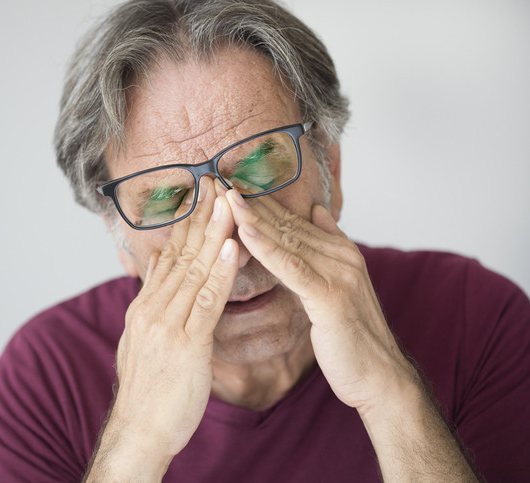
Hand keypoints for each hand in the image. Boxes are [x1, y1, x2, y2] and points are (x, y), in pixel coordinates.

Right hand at [88, 180, 238, 479]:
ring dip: (214, 233)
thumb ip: (153, 304)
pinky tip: (232, 248)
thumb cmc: (149, 392)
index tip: (205, 198)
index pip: (170, 256)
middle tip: (218, 182)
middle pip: (180, 253)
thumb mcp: (144, 341)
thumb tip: (157, 273)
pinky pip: (205, 302)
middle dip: (201, 216)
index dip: (188, 225)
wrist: (139, 432)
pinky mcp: (184, 343)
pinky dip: (219, 273)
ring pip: (193, 270)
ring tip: (230, 203)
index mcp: (146, 306)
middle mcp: (152, 308)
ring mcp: (166, 323)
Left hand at [225, 190, 416, 412]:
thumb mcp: (337, 286)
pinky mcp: (330, 297)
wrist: (379, 376)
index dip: (261, 202)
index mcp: (340, 252)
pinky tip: (243, 233)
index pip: (293, 221)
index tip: (231, 184)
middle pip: (287, 223)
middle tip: (220, 180)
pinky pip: (291, 267)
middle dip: (251, 202)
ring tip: (226, 196)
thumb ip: (326, 249)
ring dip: (253, 217)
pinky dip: (265, 248)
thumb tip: (316, 210)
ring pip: (287, 240)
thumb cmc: (351, 337)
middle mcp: (341, 256)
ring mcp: (338, 274)